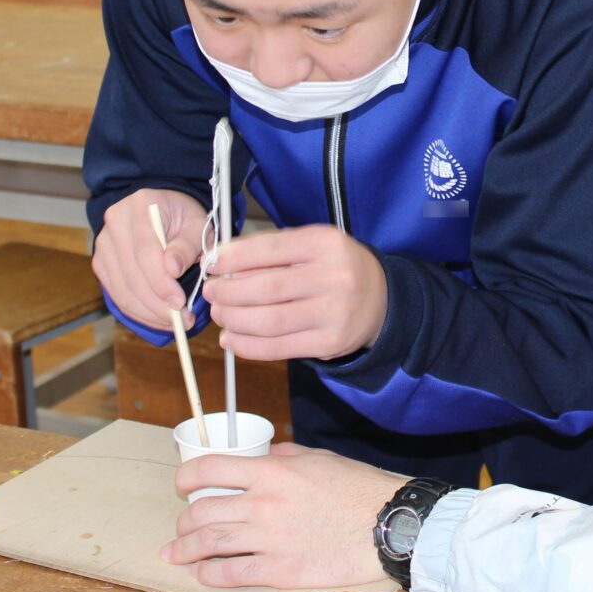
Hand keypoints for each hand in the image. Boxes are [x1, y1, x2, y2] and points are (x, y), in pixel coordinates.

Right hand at [91, 188, 206, 330]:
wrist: (163, 211)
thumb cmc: (184, 218)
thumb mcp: (198, 225)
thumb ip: (187, 245)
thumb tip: (173, 269)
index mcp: (140, 206)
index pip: (146, 252)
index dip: (161, 283)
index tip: (181, 303)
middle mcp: (115, 222)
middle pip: (132, 275)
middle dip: (158, 305)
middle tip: (183, 321)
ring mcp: (103, 244)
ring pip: (122, 290)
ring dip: (149, 313)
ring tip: (175, 322)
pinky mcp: (101, 263)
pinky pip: (117, 295)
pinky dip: (138, 312)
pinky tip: (158, 318)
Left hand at [161, 443, 403, 588]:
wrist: (386, 524)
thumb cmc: (357, 488)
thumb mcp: (318, 457)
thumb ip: (284, 455)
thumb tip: (263, 453)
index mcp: (271, 471)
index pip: (209, 469)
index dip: (186, 477)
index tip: (181, 485)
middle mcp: (262, 503)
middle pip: (202, 511)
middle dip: (184, 520)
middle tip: (182, 526)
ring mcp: (269, 538)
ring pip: (208, 543)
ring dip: (185, 549)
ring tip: (175, 553)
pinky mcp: (280, 570)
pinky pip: (231, 573)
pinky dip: (209, 574)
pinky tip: (204, 573)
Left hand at [203, 225, 387, 360]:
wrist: (382, 301)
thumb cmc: (336, 268)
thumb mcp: (312, 246)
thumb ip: (273, 251)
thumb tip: (224, 265)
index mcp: (325, 243)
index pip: (270, 248)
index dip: (234, 258)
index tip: (211, 263)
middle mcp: (333, 277)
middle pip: (267, 288)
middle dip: (228, 292)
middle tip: (210, 293)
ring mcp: (334, 313)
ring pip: (269, 321)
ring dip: (234, 320)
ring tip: (219, 315)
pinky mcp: (330, 343)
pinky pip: (279, 348)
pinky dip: (248, 347)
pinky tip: (231, 339)